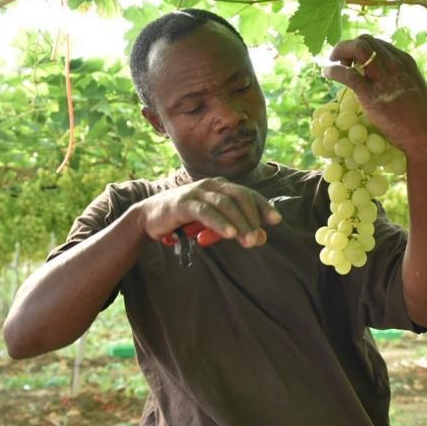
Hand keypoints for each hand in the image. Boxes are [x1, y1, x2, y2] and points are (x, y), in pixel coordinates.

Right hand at [136, 178, 281, 248]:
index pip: (247, 194)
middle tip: (258, 238)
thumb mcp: (214, 225)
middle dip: (252, 218)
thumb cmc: (185, 219)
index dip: (263, 206)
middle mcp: (211, 185)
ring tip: (249, 240)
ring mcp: (197, 191)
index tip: (276, 221)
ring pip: (225, 204)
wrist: (150, 217)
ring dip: (239, 223)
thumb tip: (261, 238)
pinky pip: (205, 211)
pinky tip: (229, 234)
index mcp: (221, 187)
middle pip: (240, 196)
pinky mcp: (183, 202)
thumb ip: (236, 228)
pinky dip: (219, 222)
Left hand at [321, 35, 426, 157]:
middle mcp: (395, 65)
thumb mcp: (414, 90)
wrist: (426, 137)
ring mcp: (384, 79)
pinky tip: (327, 73)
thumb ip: (399, 80)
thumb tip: (383, 81)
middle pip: (366, 41)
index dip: (361, 48)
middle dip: (349, 46)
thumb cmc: (421, 119)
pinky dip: (334, 70)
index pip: (378, 44)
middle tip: (340, 60)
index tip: (353, 60)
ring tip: (333, 62)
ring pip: (358, 49)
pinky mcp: (372, 96)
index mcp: (405, 62)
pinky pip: (348, 75)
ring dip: (341, 50)